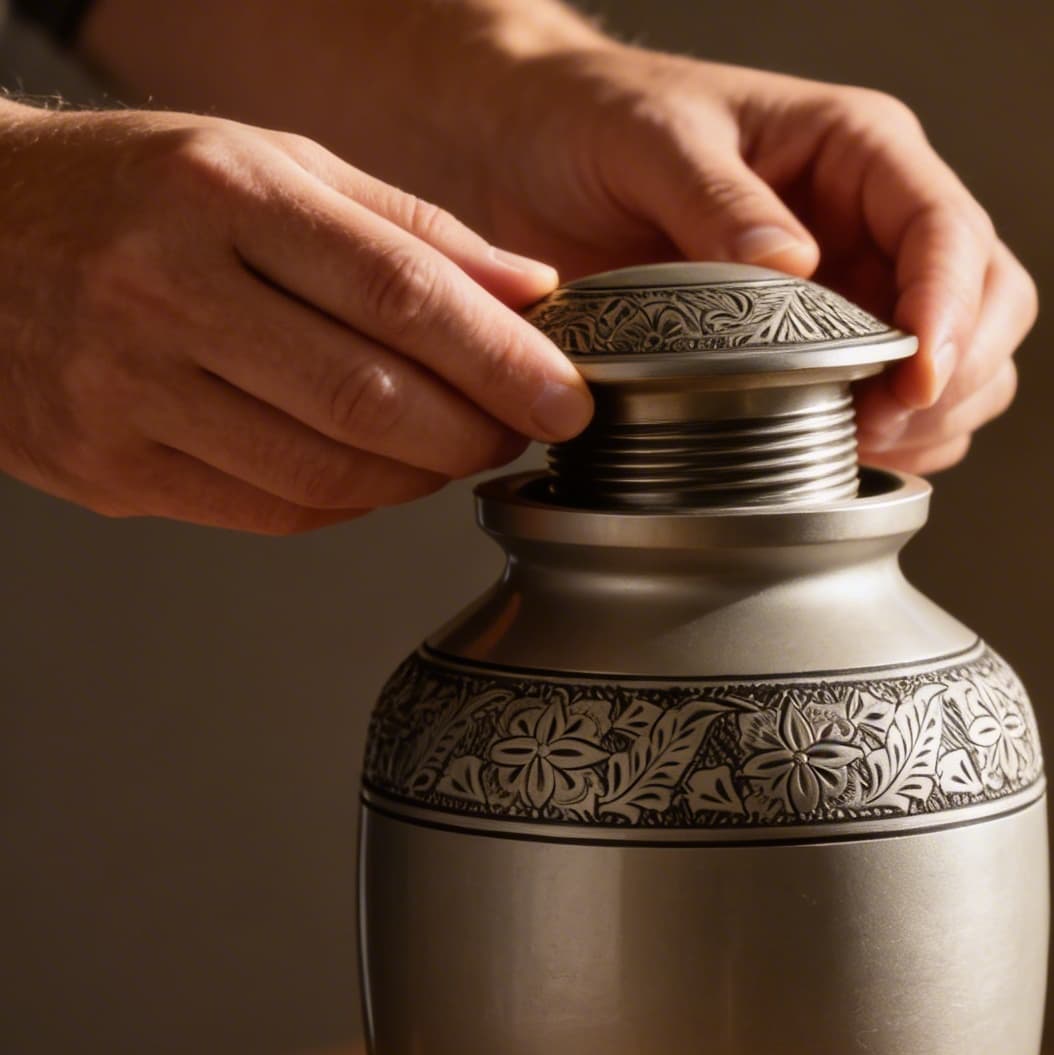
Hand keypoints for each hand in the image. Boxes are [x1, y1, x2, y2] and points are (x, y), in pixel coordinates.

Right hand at [0, 105, 589, 532]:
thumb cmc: (129, 191)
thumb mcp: (266, 162)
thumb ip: (406, 227)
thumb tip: (535, 290)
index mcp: (216, 195)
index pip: (396, 293)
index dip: (500, 359)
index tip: (567, 396)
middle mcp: (162, 291)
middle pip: (369, 399)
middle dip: (475, 431)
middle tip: (523, 428)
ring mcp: (125, 389)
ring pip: (326, 474)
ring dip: (420, 477)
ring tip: (455, 446)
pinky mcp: (106, 467)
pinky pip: (270, 513)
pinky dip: (348, 503)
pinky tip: (372, 470)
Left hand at [460, 46, 1034, 474]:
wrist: (520, 152)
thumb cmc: (584, 120)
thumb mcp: (643, 138)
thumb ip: (717, 198)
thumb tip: (795, 264)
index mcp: (860, 148)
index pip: (951, 232)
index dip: (953, 311)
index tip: (916, 377)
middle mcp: (881, 219)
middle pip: (994, 303)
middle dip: (960, 374)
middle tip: (884, 425)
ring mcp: (868, 289)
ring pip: (970, 365)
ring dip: (936, 421)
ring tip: (857, 447)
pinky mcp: (838, 351)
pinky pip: (910, 411)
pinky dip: (901, 445)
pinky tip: (843, 458)